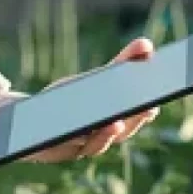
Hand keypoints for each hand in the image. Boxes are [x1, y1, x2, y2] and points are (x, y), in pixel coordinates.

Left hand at [25, 37, 159, 162]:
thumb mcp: (94, 78)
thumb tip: (147, 44)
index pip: (137, 118)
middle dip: (135, 120)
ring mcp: (82, 145)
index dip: (148, 111)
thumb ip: (122, 63)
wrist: (34, 121)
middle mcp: (103, 137)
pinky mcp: (61, 149)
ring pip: (100, 143)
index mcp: (116, 121)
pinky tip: (81, 126)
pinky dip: (77, 137)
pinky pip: (70, 145)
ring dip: (110, 133)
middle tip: (148, 108)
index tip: (158, 100)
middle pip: (124, 132)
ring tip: (117, 121)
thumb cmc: (71, 98)